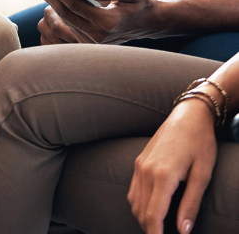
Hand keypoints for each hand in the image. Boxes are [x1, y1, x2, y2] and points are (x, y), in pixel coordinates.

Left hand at [31, 0, 160, 43]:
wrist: (147, 23)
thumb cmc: (139, 3)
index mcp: (107, 23)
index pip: (76, 6)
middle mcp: (97, 36)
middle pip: (65, 14)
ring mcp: (92, 42)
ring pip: (64, 22)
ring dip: (50, 4)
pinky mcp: (88, 43)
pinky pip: (67, 27)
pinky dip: (57, 13)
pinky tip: (49, 0)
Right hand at [128, 98, 216, 233]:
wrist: (188, 115)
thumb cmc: (200, 142)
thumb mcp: (202, 175)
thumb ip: (190, 204)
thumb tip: (183, 231)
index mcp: (162, 175)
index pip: (153, 215)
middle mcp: (146, 170)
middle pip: (141, 211)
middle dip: (149, 229)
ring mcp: (140, 164)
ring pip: (133, 201)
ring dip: (143, 218)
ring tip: (158, 228)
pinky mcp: (139, 160)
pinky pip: (133, 189)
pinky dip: (139, 204)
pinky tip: (151, 209)